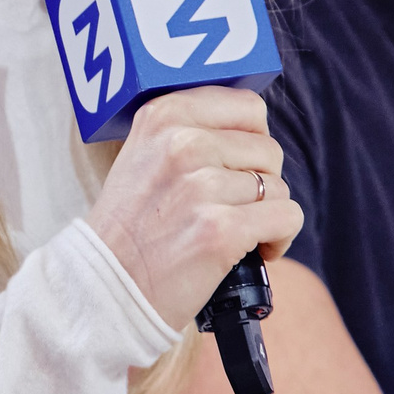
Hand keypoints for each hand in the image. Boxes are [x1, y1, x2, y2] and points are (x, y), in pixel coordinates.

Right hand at [83, 88, 303, 334]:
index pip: (247, 107)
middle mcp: (181, 143)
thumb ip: (186, 131)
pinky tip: (255, 251)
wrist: (107, 285)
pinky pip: (286, 218)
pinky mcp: (221, 229)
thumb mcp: (142, 155)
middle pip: (268, 149)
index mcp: (163, 116)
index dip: (252, 141)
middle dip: (260, 182)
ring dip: (265, 215)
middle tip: (231, 207)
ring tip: (234, 232)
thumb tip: (250, 126)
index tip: (236, 167)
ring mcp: (201, 186)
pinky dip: (279, 239)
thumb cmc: (130, 227)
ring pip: (278, 187)